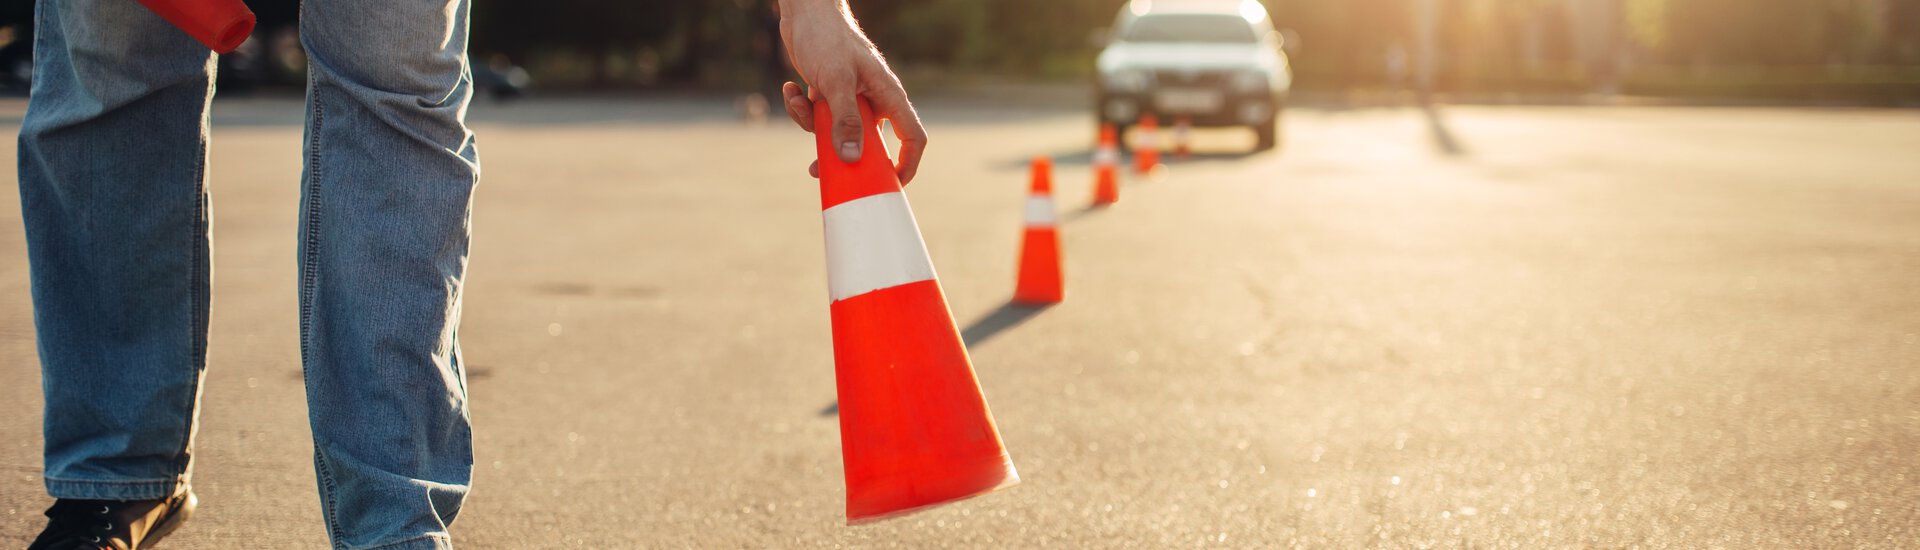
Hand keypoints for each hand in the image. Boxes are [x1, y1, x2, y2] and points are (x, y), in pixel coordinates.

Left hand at [777, 0, 928, 183]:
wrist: (805, 12)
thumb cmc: (828, 39)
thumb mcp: (836, 81)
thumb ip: (845, 121)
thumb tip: (851, 159)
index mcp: (889, 95)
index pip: (913, 137)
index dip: (906, 164)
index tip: (890, 185)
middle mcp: (874, 100)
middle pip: (867, 142)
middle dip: (840, 154)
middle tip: (817, 168)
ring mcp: (851, 98)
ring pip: (837, 132)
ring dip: (812, 125)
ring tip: (799, 101)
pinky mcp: (830, 95)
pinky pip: (818, 117)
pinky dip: (801, 108)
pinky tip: (792, 88)